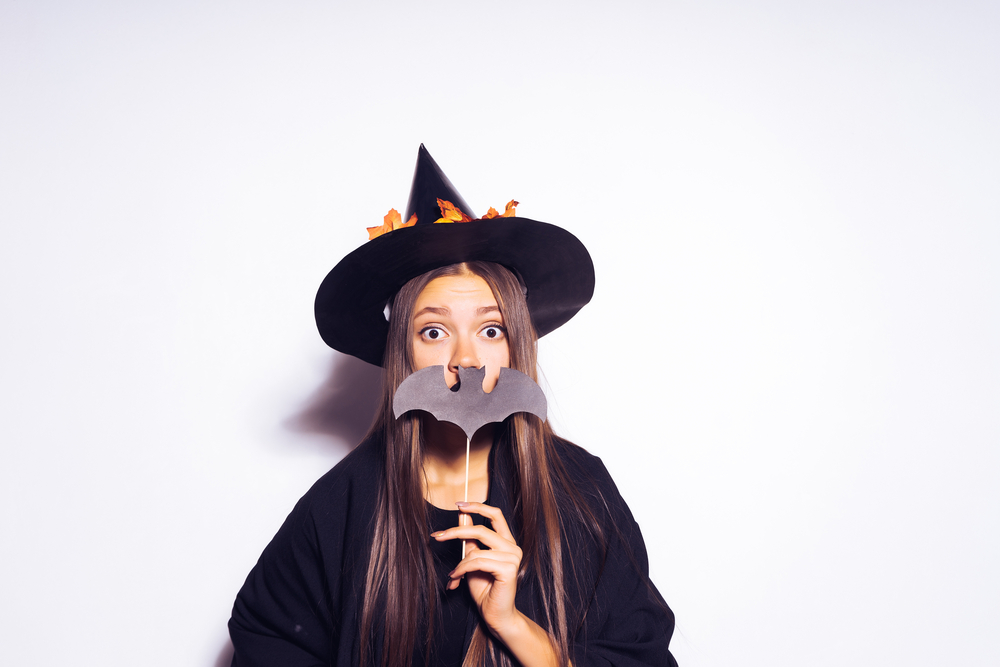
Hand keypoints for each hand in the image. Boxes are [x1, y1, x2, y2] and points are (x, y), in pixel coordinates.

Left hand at [431, 501, 522, 633]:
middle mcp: (513, 547)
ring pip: (476, 550)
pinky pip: (478, 562)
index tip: (458, 505)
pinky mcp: (509, 569)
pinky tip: (456, 579)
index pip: (496, 515)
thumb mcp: (473, 559)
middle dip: (456, 532)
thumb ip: (470, 539)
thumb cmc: (484, 589)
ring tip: (453, 574)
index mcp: (506, 541)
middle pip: (482, 529)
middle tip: (438, 536)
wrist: (494, 614)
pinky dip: (462, 570)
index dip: (477, 507)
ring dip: (459, 563)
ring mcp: (513, 557)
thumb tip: (462, 516)